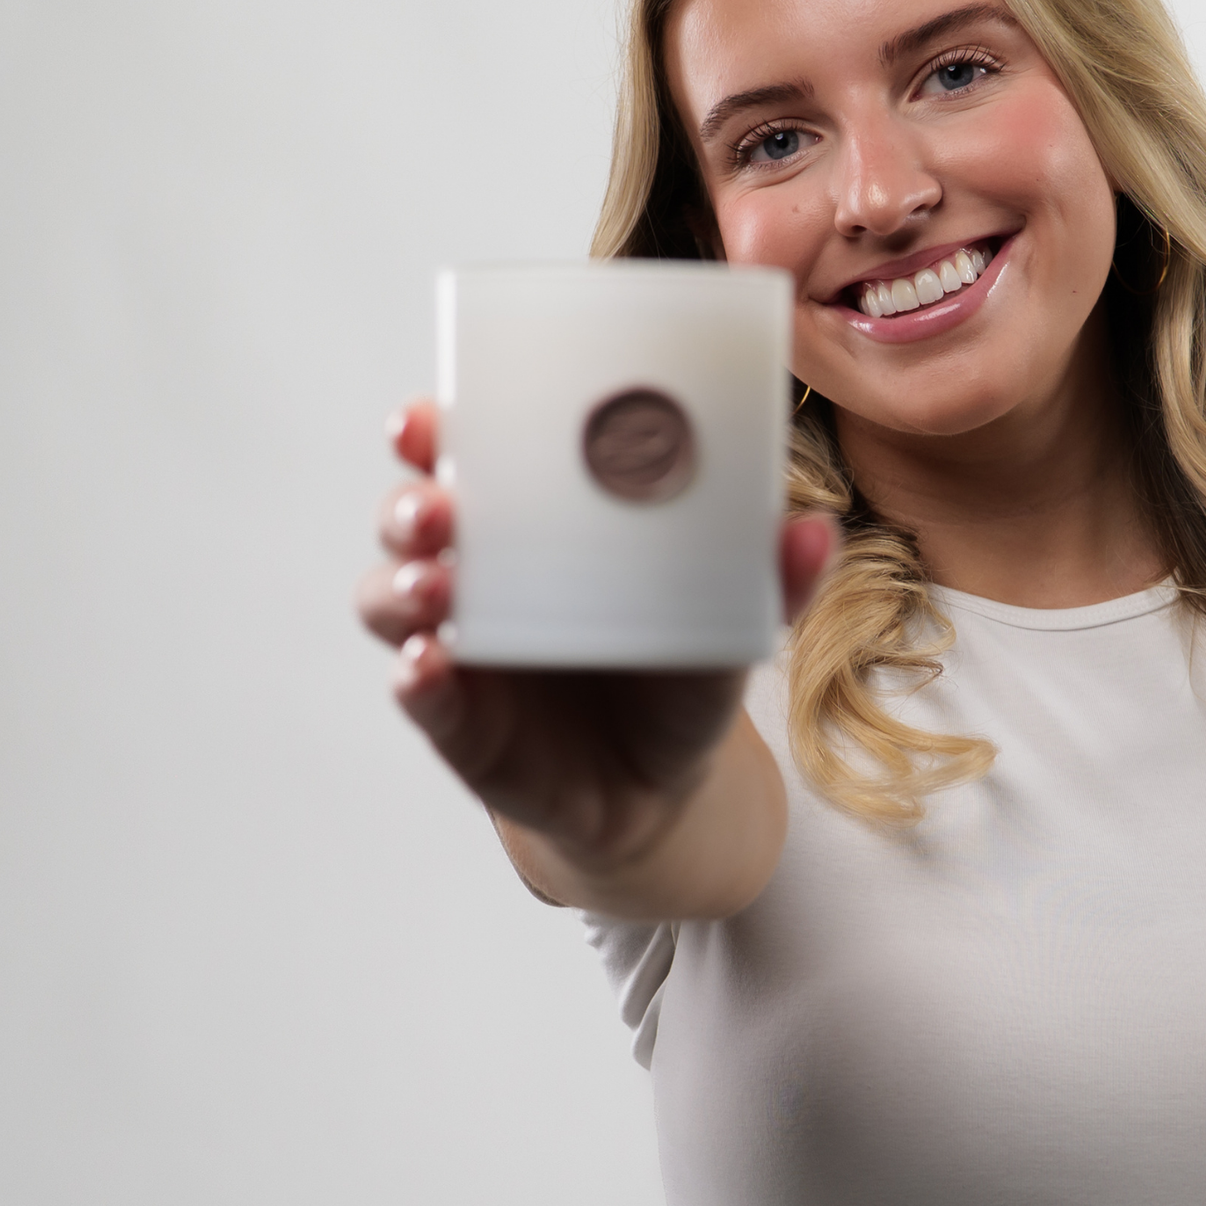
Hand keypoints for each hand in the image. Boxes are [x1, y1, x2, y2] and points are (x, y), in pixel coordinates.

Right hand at [355, 399, 835, 879]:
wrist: (659, 787)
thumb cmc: (679, 670)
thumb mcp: (729, 617)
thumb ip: (768, 577)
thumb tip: (812, 531)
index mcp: (536, 522)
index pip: (467, 457)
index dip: (433, 430)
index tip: (429, 419)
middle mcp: (482, 573)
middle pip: (413, 518)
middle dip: (410, 502)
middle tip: (438, 504)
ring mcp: (462, 647)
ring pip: (394, 599)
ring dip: (402, 586)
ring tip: (439, 587)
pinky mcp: (459, 721)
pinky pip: (420, 696)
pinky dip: (416, 680)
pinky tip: (428, 668)